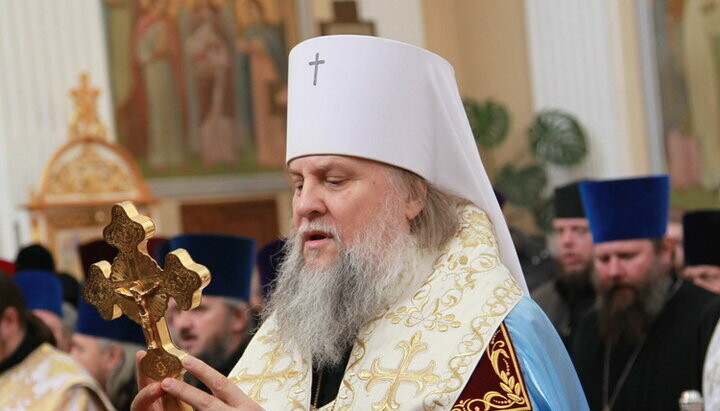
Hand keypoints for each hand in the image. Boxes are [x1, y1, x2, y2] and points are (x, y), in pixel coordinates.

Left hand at [132, 351, 262, 410]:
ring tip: (165, 406)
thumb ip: (232, 403)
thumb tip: (206, 396)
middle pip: (207, 404)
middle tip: (165, 382)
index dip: (203, 371)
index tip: (186, 360)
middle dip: (185, 392)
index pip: (222, 384)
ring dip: (183, 410)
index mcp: (246, 406)